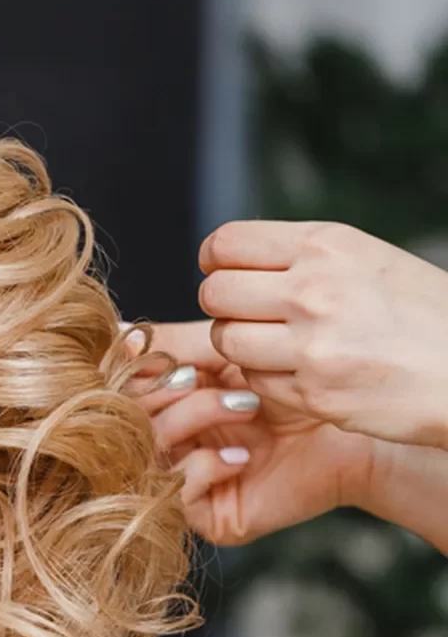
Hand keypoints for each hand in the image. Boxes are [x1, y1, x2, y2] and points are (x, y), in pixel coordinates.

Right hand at [137, 321, 377, 545]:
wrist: (350, 434)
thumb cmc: (295, 391)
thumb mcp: (230, 358)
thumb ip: (175, 345)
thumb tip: (118, 331)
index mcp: (165, 409)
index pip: (123, 392)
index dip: (137, 372)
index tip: (159, 353)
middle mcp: (167, 446)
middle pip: (128, 420)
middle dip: (165, 392)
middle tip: (203, 376)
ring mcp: (181, 482)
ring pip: (149, 453)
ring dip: (192, 420)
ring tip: (244, 406)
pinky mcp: (204, 516)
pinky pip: (176, 494)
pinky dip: (204, 467)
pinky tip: (242, 455)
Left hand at [198, 221, 447, 450]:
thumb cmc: (422, 315)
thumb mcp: (368, 261)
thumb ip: (301, 258)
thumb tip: (229, 261)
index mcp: (327, 246)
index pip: (225, 244)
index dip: (215, 262)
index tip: (226, 273)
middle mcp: (313, 290)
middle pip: (214, 294)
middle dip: (223, 306)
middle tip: (247, 315)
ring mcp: (311, 345)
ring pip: (224, 340)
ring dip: (238, 344)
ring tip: (272, 345)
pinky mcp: (312, 393)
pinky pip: (253, 381)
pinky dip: (264, 378)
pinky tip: (297, 372)